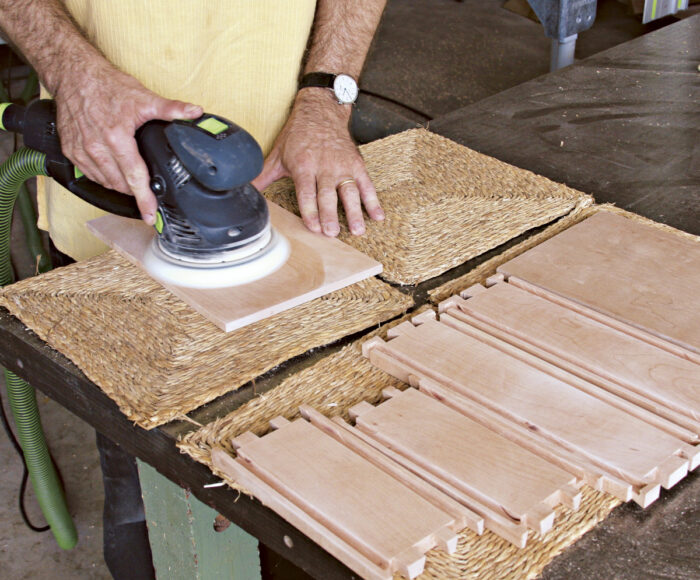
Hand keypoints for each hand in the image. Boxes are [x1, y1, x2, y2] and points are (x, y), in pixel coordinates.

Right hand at [54, 60, 202, 223]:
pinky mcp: (70, 150)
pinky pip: (89, 174)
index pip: (135, 177)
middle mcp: (97, 148)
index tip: (150, 216)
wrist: (74, 75)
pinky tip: (112, 170)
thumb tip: (194, 112)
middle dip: (135, 191)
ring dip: (120, 185)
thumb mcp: (143, 97)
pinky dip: (103, 176)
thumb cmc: (106, 85)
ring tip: (131, 178)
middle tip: (146, 189)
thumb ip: (171, 109)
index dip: (144, 199)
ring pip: (105, 182)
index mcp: (117, 138)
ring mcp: (81, 150)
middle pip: (121, 184)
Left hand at [252, 89, 383, 236]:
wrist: (320, 111)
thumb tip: (243, 192)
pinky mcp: (356, 164)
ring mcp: (342, 165)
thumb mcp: (276, 155)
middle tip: (333, 233)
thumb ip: (262, 177)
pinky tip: (377, 216)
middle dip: (330, 215)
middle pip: (328, 194)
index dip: (310, 210)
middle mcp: (324, 165)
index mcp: (303, 164)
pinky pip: (366, 184)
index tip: (314, 227)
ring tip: (357, 230)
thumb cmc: (297, 135)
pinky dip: (373, 201)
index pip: (307, 192)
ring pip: (349, 191)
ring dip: (354, 212)